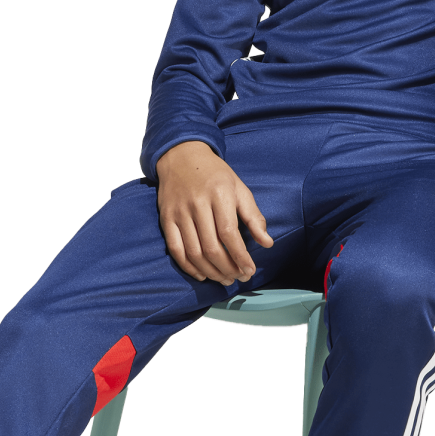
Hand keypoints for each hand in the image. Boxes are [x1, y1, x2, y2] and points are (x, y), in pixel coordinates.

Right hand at [156, 140, 273, 283]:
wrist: (182, 156)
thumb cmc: (215, 175)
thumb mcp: (239, 189)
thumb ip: (254, 217)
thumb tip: (267, 243)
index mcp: (219, 194)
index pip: (230, 234)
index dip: (240, 257)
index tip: (249, 270)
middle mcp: (197, 204)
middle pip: (212, 247)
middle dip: (227, 268)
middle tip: (238, 278)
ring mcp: (179, 212)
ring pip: (194, 252)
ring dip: (211, 272)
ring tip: (224, 279)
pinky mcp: (166, 218)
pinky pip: (176, 249)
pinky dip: (188, 267)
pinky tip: (202, 275)